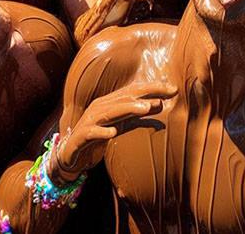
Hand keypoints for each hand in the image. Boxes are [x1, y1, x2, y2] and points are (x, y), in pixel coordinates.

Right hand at [53, 83, 176, 180]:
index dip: (153, 88)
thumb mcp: (122, 125)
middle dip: (145, 94)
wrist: (71, 155)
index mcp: (110, 103)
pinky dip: (101, 132)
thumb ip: (138, 116)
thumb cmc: (98, 136)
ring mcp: (89, 121)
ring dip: (127, 109)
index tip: (174, 89)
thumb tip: (160, 105)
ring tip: (145, 108)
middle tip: (166, 93)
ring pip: (109, 112)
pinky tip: (112, 133)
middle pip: (124, 97)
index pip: (134, 92)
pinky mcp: (81, 137)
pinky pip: (91, 133)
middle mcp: (100, 107)